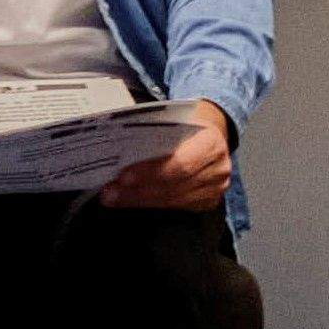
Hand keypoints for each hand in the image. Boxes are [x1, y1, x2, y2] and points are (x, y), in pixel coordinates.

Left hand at [100, 102, 235, 211]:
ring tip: (113, 198)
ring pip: (173, 201)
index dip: (151, 172)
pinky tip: (130, 201)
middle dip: (138, 192)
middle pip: (174, 186)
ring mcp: (217, 188)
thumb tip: (117, 146)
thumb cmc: (187, 125)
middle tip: (109, 193)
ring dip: (139, 201)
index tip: (123, 176)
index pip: (181, 163)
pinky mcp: (209, 201)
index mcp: (212, 142)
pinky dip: (150, 205)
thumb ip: (154, 134)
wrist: (211, 134)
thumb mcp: (175, 121)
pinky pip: (176, 207)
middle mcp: (219, 168)